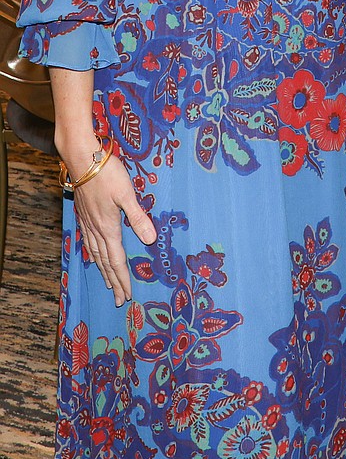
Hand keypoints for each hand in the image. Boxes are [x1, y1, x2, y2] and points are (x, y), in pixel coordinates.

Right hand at [72, 155, 156, 306]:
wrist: (82, 159)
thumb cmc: (107, 174)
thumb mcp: (126, 194)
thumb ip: (138, 217)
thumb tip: (150, 240)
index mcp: (109, 227)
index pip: (117, 260)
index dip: (123, 278)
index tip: (127, 295)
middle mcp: (96, 229)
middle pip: (105, 262)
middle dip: (113, 281)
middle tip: (119, 299)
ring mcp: (88, 223)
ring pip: (95, 253)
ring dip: (102, 270)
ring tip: (107, 283)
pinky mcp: (83, 215)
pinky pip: (88, 242)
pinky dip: (93, 254)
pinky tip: (93, 255)